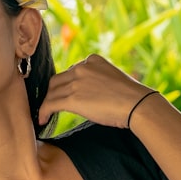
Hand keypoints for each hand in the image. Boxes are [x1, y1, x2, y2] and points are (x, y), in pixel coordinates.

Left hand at [38, 54, 153, 127]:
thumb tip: (91, 94)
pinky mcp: (72, 98)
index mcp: (92, 59)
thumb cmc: (131, 98)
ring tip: (45, 114)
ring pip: (52, 93)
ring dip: (47, 104)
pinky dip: (44, 112)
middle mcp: (82, 67)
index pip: (71, 72)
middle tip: (52, 106)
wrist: (138, 105)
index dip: (65, 85)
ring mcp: (76, 81)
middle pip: (57, 80)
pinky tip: (42, 120)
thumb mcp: (113, 79)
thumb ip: (98, 81)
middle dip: (53, 93)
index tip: (64, 95)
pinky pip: (50, 104)